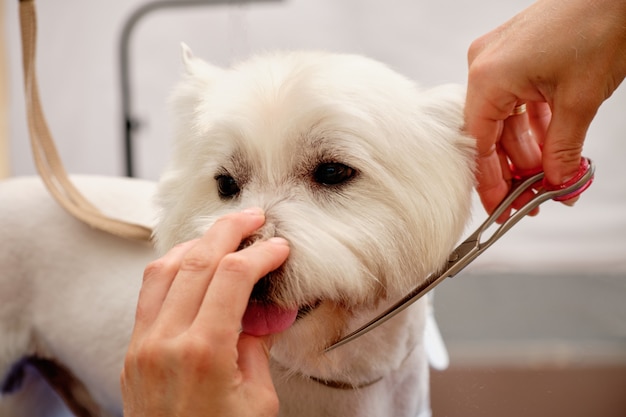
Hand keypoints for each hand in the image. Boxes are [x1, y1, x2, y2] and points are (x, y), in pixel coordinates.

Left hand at [121, 208, 288, 416]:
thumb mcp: (257, 399)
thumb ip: (255, 344)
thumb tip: (262, 307)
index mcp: (202, 352)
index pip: (232, 275)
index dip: (260, 253)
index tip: (279, 247)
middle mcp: (164, 340)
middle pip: (196, 259)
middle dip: (228, 230)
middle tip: (253, 217)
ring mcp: (142, 344)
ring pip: (164, 267)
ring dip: (198, 243)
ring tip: (225, 235)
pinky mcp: (133, 350)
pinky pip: (150, 292)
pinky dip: (174, 268)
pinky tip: (195, 265)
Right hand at [465, 0, 625, 217]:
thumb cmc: (599, 23)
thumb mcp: (579, 101)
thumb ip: (562, 149)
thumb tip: (555, 183)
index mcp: (488, 77)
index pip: (479, 144)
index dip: (490, 181)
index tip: (501, 207)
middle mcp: (485, 67)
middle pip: (491, 134)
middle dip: (515, 168)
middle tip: (532, 197)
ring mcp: (499, 59)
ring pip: (506, 120)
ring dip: (528, 149)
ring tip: (550, 175)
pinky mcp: (516, 55)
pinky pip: (518, 100)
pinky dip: (535, 125)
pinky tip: (552, 146)